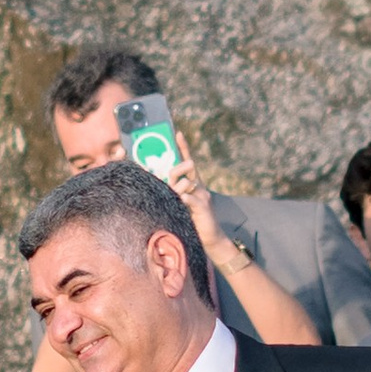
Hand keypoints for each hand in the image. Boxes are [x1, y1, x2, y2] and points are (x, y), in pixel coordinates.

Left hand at [168, 132, 239, 270]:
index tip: (177, 133)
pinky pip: (189, 198)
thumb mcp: (181, 204)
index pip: (189, 161)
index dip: (183, 147)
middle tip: (168, 180)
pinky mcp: (203, 207)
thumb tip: (159, 184)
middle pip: (189, 166)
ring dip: (176, 187)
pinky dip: (183, 198)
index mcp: (194, 184)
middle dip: (176, 169)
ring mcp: (202, 196)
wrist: (211, 238)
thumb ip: (173, 193)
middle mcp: (200, 186)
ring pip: (188, 181)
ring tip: (173, 196)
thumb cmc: (193, 221)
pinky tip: (180, 200)